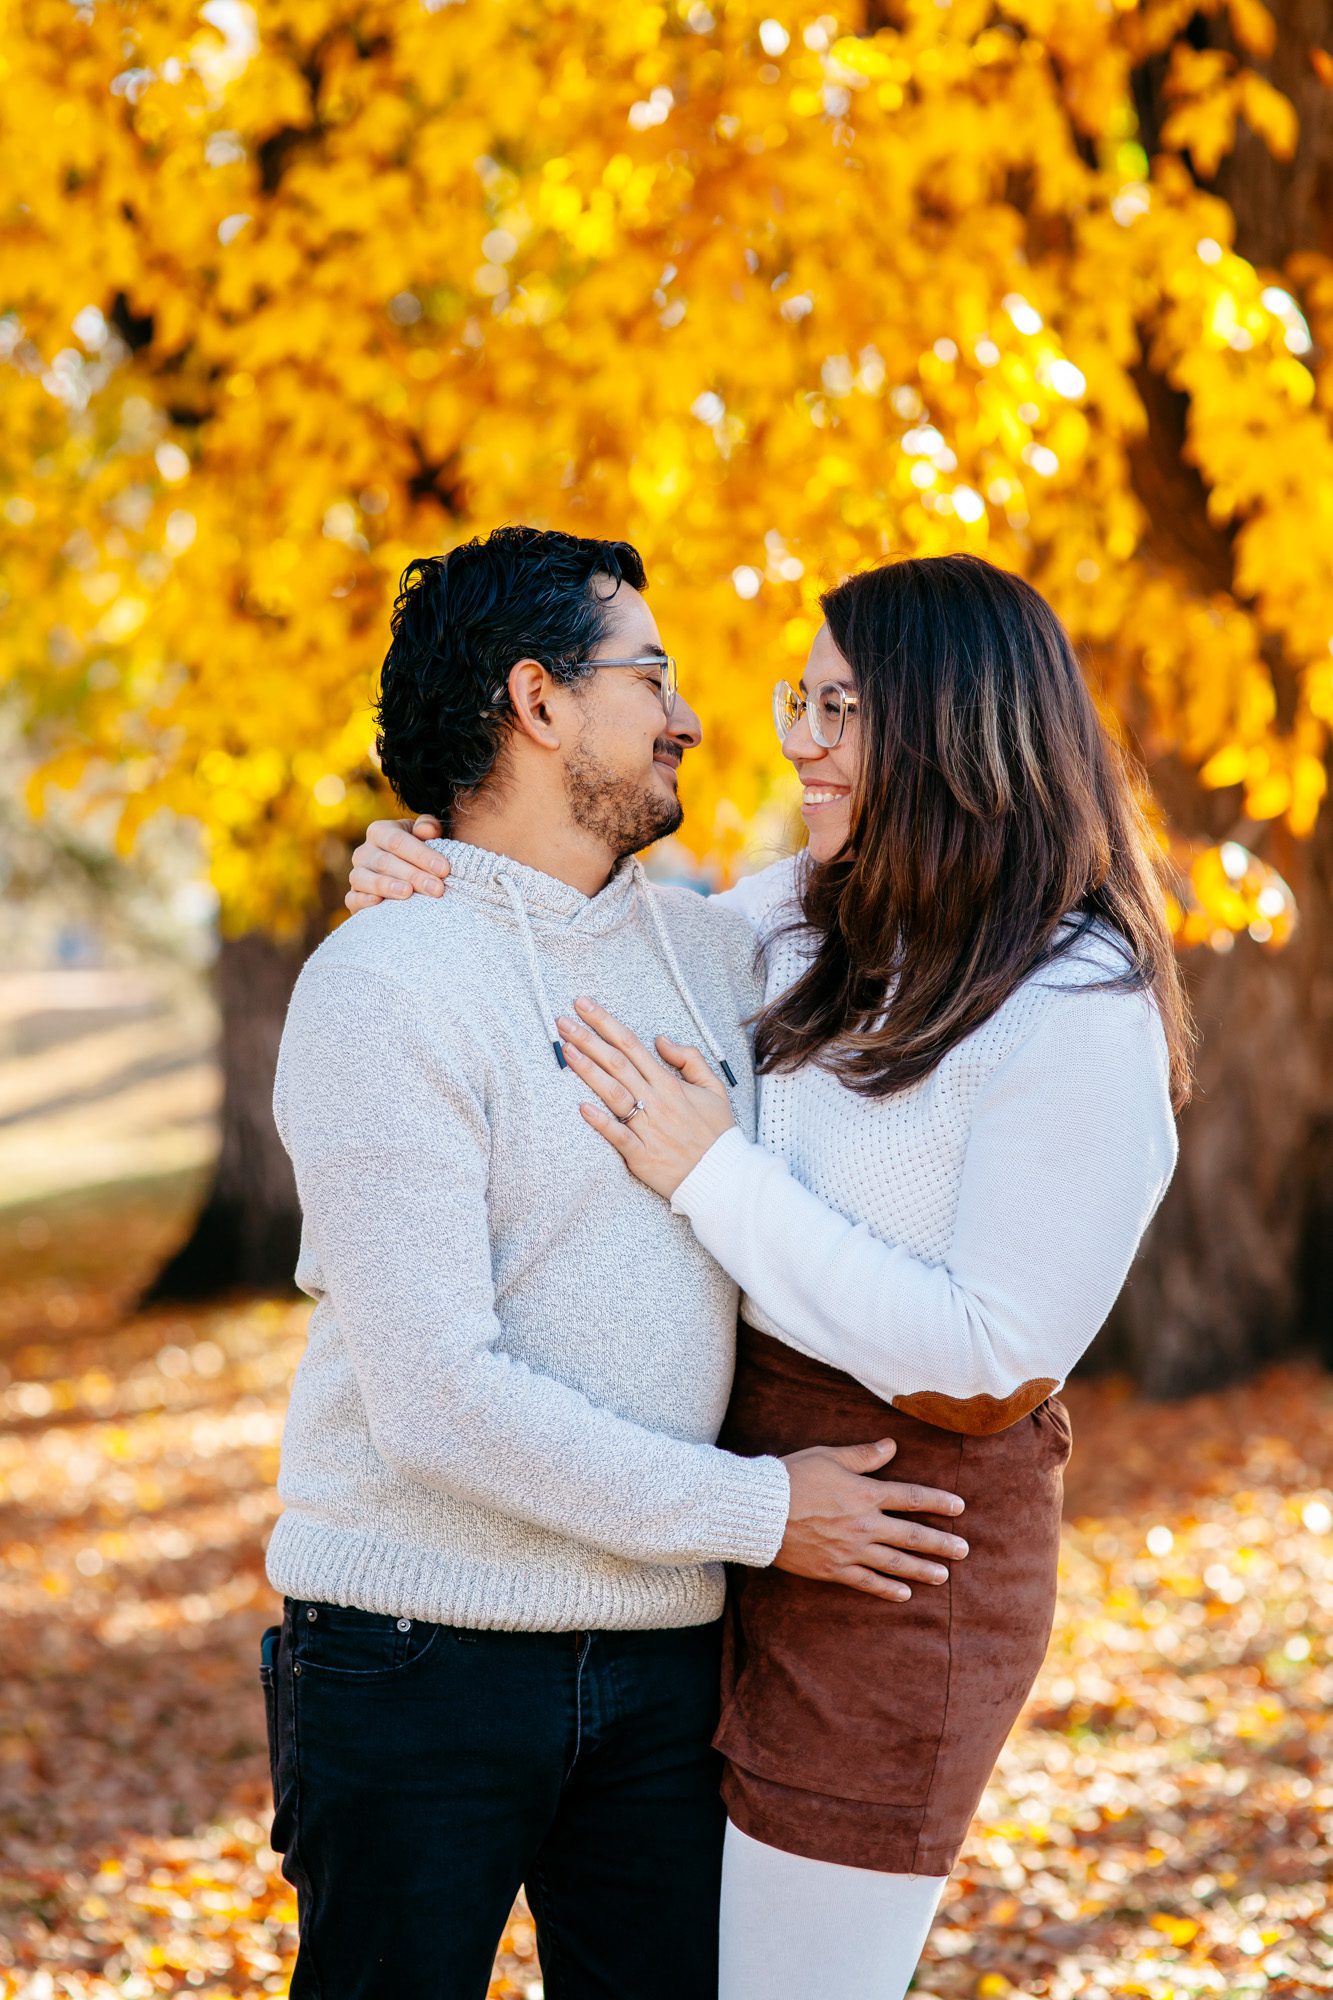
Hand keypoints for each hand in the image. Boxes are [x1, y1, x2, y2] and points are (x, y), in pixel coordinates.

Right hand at [346, 815, 448, 912]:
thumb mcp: (426, 836)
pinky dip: (363, 901)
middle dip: (413, 875)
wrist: (404, 877)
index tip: (444, 869)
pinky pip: (352, 899)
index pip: (398, 841)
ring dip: (387, 886)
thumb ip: (429, 828)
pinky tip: (378, 903)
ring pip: (365, 879)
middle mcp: (364, 852)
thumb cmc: (418, 853)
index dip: (421, 855)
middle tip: (437, 888)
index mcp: (380, 831)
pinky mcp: (352, 898)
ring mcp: (356, 875)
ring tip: (408, 893)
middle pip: (385, 862)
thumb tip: (427, 830)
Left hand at [558, 995, 734, 1199]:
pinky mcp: (642, 1155)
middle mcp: (656, 1101)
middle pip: (617, 1063)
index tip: (584, 1005)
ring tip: (566, 1051)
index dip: (606, 1023)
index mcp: (669, 1084)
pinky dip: (601, 1122)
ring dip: (588, 1071)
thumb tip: (661, 1039)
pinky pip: (618, 1137)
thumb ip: (690, 1059)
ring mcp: (648, 1128)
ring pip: (614, 1093)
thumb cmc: (716, 1132)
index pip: (632, 1045)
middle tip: (563, 1021)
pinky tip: (582, 1108)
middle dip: (588, 1039)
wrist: (722, 1176)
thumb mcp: (714, 1088)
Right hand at [777, 1437, 968, 1601]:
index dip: (937, 1501)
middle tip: (964, 1550)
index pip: (911, 1497)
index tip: (959, 1507)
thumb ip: (863, 1455)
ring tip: (944, 1575)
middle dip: (941, 1542)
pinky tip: (905, 1595)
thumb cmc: (793, 1477)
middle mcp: (864, 1524)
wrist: (761, 1511)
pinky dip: (887, 1589)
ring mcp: (851, 1550)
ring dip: (922, 1569)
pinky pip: (867, 1582)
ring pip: (895, 1562)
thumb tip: (892, 1445)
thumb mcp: (829, 1457)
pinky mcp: (834, 1569)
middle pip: (911, 1535)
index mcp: (865, 1493)